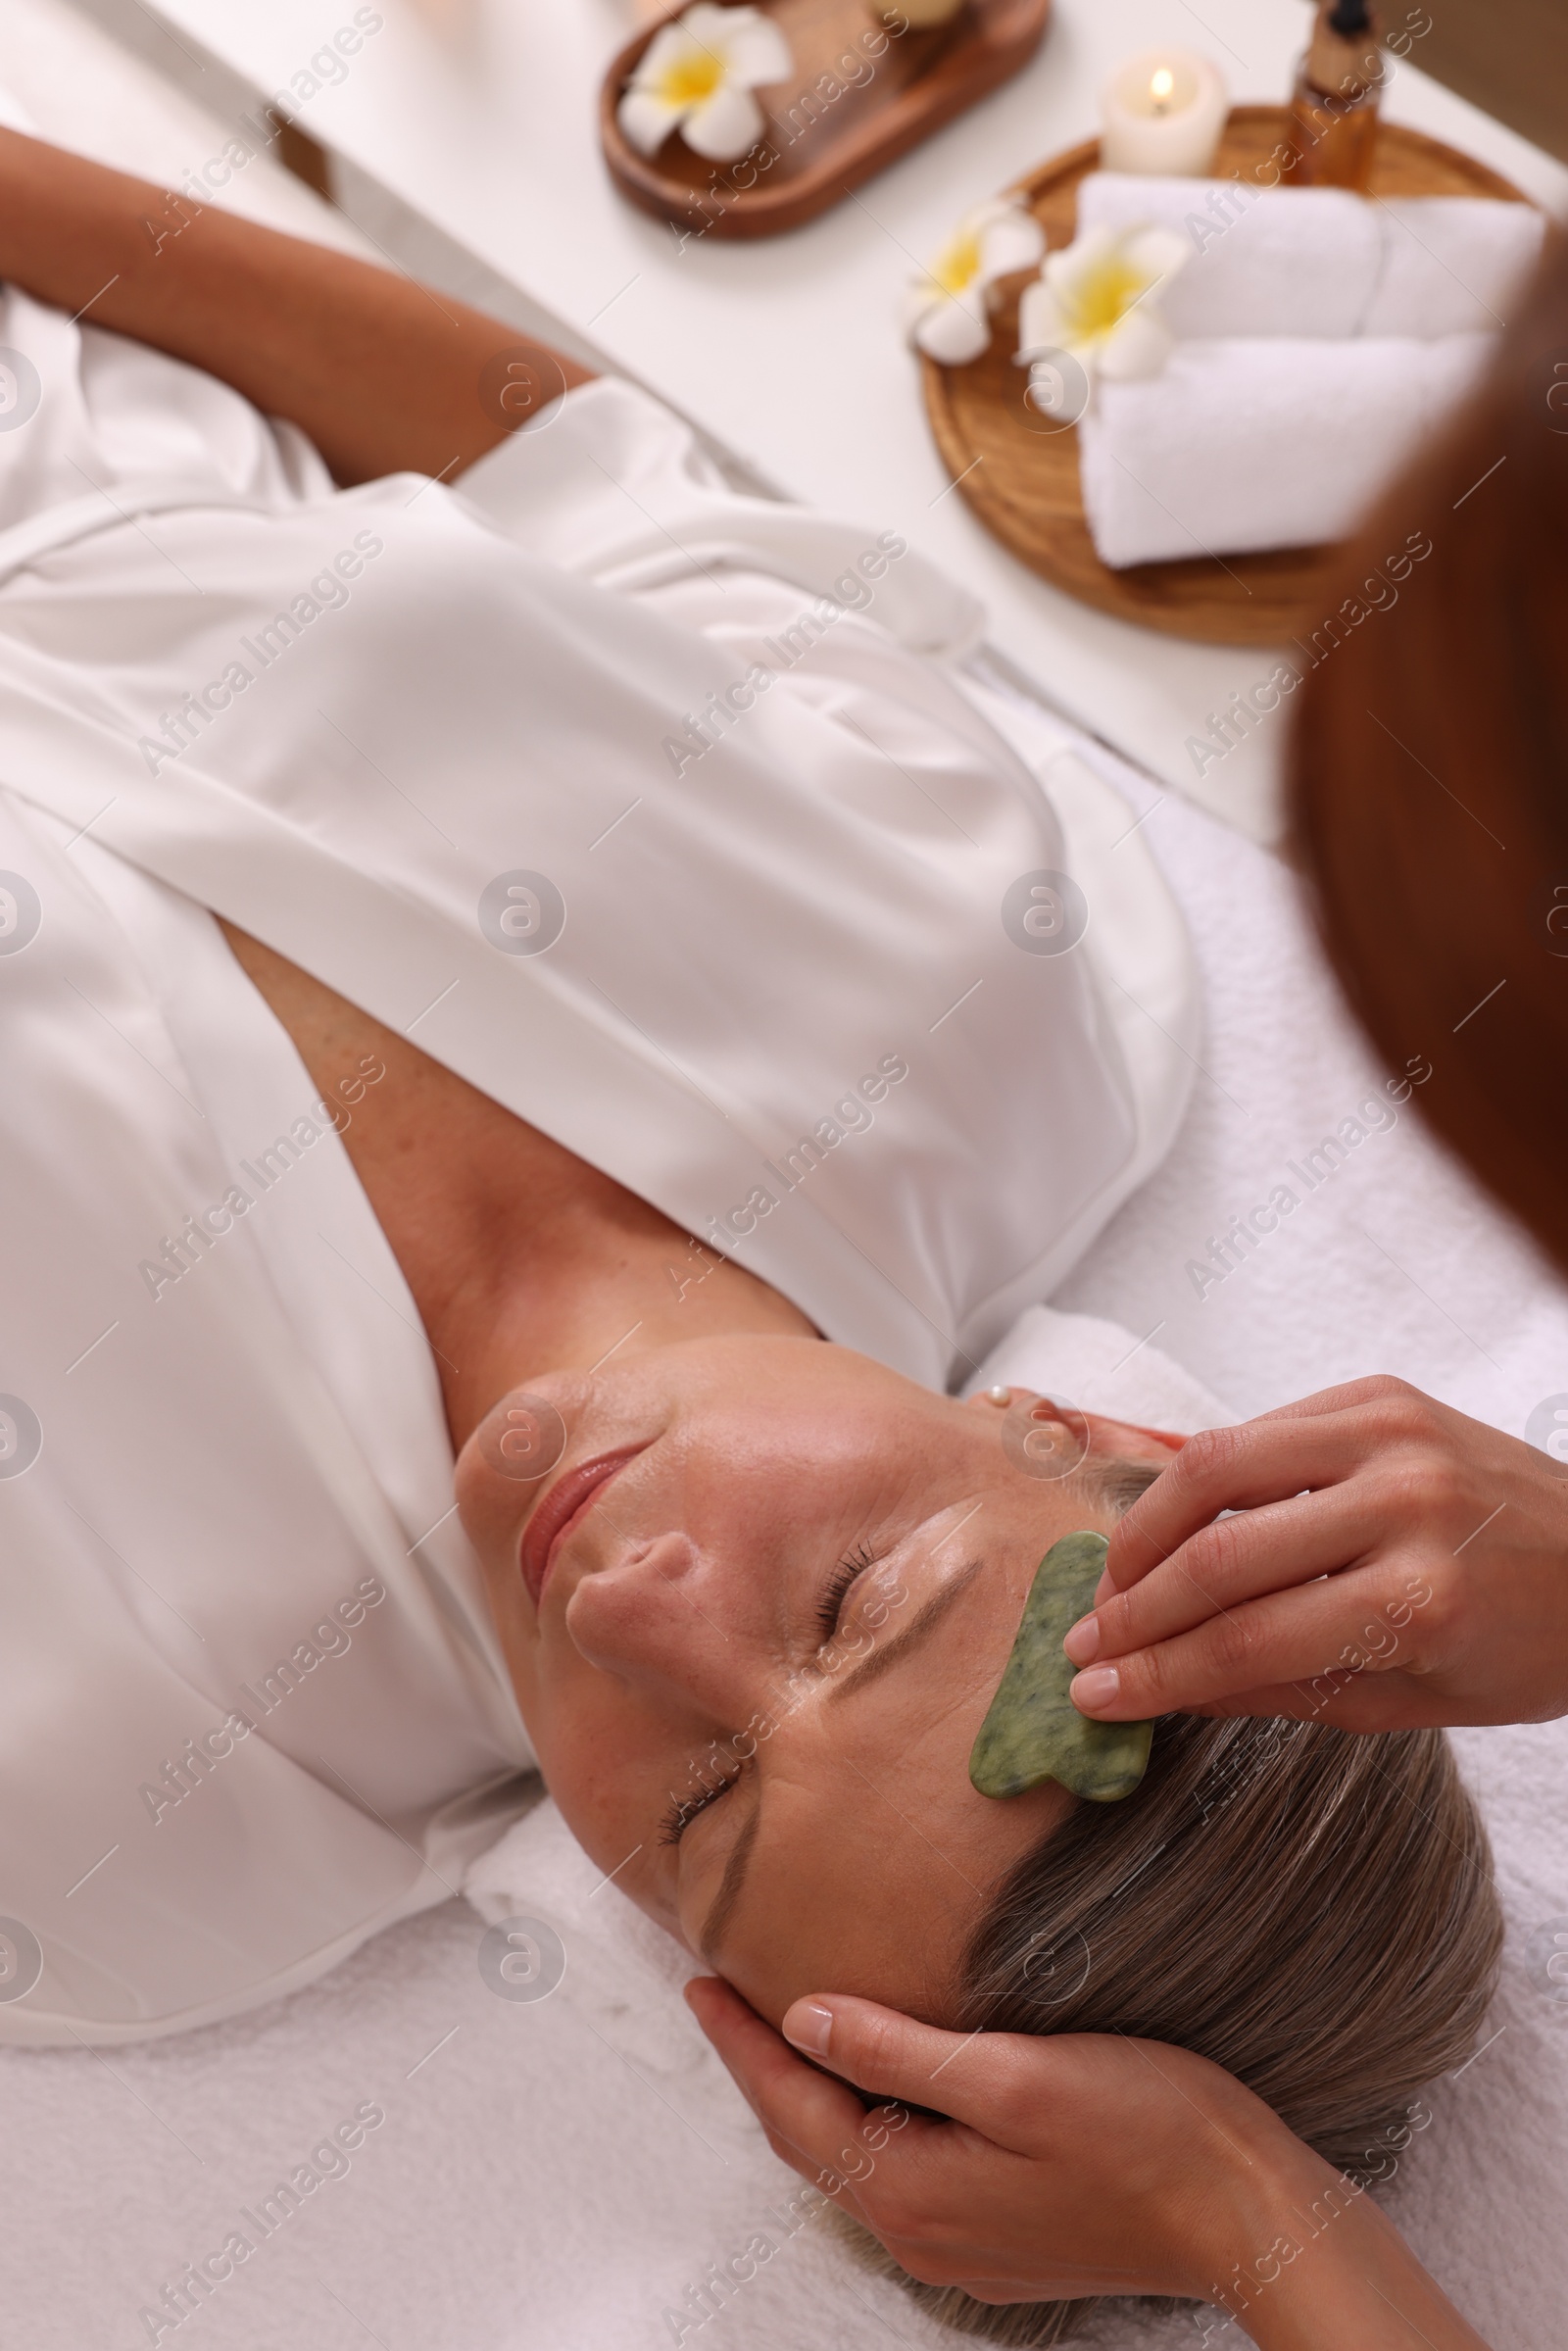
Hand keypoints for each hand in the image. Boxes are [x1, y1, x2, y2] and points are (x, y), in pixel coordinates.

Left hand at [686, 1980, 1493, 2348]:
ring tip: (783, 2025)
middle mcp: (922, 2232)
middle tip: (723, 1994)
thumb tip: (805, 2017)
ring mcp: (962, 2243)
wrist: (1246, 2215)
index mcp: (911, 2190)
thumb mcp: (1013, 2075)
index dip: (741, 2042)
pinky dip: (867, 2117)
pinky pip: (901, 2171)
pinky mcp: (1001, 2235)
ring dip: (814, 2091)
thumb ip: (900, 2051)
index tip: (698, 1978)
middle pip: (813, 2139)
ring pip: (855, 2156)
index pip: (792, 2108)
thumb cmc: (1144, 2129)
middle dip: (763, 2066)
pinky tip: (877, 2079)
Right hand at [1064, 1376, 1567, 1731]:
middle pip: (1219, 1554)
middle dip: (1133, 1608)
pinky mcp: (1376, 1391)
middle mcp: (1402, 1503)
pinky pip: (1257, 1428)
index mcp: (1421, 1601)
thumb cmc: (1525, 1643)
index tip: (1093, 1695)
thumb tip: (1161, 1692)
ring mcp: (1389, 1432)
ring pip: (1215, 1465)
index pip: (1248, 1642)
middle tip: (1084, 1643)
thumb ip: (1281, 1690)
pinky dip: (1203, 1481)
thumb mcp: (1413, 1701)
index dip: (1156, 1674)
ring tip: (1115, 1581)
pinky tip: (1181, 1526)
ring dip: (1145, 1529)